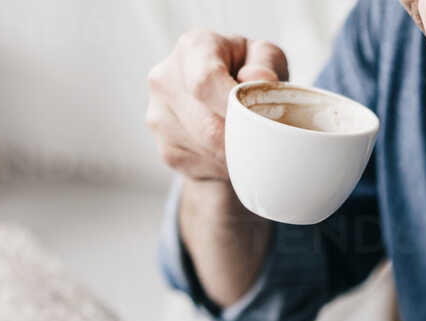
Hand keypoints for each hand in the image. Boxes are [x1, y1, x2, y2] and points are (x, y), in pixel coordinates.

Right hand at [146, 31, 289, 180]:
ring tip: (251, 144)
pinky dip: (224, 166)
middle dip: (243, 141)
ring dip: (236, 156)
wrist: (218, 101)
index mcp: (192, 48)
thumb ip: (267, 62)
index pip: (206, 81)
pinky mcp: (165, 148)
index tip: (260, 120)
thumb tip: (259, 79)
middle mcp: (165, 79)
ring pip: (206, 151)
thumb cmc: (245, 72)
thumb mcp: (264, 56)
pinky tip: (233, 153)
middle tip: (267, 144)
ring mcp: (159, 116)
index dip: (235, 107)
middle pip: (207, 126)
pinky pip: (201, 167)